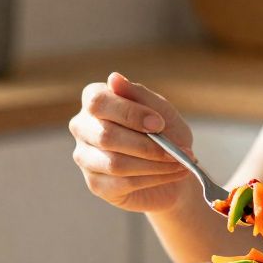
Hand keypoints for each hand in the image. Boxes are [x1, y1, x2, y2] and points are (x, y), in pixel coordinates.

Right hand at [69, 73, 194, 212]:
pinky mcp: (95, 184)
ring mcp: (85, 157)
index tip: (159, 124)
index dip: (130, 114)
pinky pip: (122, 183)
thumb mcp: (160, 110)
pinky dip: (153, 178)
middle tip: (176, 150)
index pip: (98, 102)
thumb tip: (114, 78)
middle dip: (146, 145)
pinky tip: (172, 173)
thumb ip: (139, 95)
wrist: (174, 168)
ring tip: (180, 162)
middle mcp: (83, 127)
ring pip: (115, 163)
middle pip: (105, 136)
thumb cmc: (164, 133)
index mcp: (95, 101)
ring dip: (154, 164)